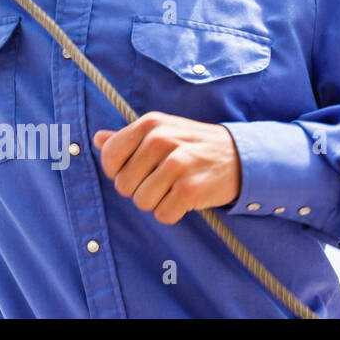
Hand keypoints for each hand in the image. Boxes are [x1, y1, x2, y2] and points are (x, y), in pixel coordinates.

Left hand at [92, 112, 241, 224]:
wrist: (242, 156)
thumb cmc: (193, 145)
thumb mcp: (162, 130)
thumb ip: (127, 137)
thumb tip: (97, 139)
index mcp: (149, 124)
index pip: (109, 156)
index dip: (116, 171)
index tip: (134, 172)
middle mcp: (160, 140)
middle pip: (123, 184)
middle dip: (139, 189)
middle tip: (160, 181)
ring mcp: (176, 164)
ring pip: (141, 202)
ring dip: (156, 202)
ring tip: (173, 189)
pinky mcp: (191, 189)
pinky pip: (163, 214)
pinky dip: (172, 213)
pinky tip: (184, 199)